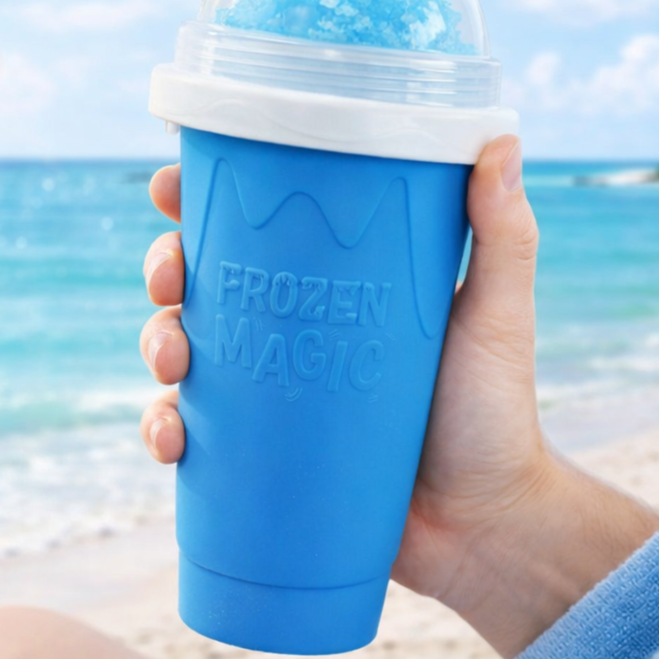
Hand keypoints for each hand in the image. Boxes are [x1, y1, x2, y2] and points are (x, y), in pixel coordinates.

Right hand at [139, 138, 658, 658]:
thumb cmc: (493, 409)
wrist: (483, 522)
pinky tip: (172, 440)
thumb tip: (500, 136)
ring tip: (172, 363)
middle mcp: (291, 329)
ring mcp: (270, 391)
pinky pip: (191, 433)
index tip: (172, 187)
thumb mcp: (496, 312)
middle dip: (165, 269)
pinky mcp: (257, 453)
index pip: (257, 227)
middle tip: (170, 279)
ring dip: (156, 344)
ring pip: (183, 350)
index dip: (203, 201)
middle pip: (202, 281)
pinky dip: (163, 430)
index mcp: (332, 284)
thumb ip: (502, 233)